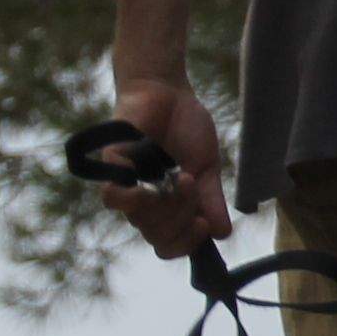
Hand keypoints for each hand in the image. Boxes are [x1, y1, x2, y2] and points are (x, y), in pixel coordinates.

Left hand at [104, 77, 234, 259]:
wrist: (169, 90)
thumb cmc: (186, 128)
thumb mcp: (206, 167)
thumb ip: (211, 199)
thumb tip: (223, 234)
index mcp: (164, 206)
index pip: (168, 245)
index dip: (187, 244)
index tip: (205, 225)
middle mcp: (143, 202)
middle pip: (157, 236)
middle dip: (182, 219)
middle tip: (193, 186)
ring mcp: (127, 185)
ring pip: (140, 220)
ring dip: (167, 206)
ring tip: (184, 177)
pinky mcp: (112, 165)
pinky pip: (113, 197)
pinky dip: (131, 198)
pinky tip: (152, 185)